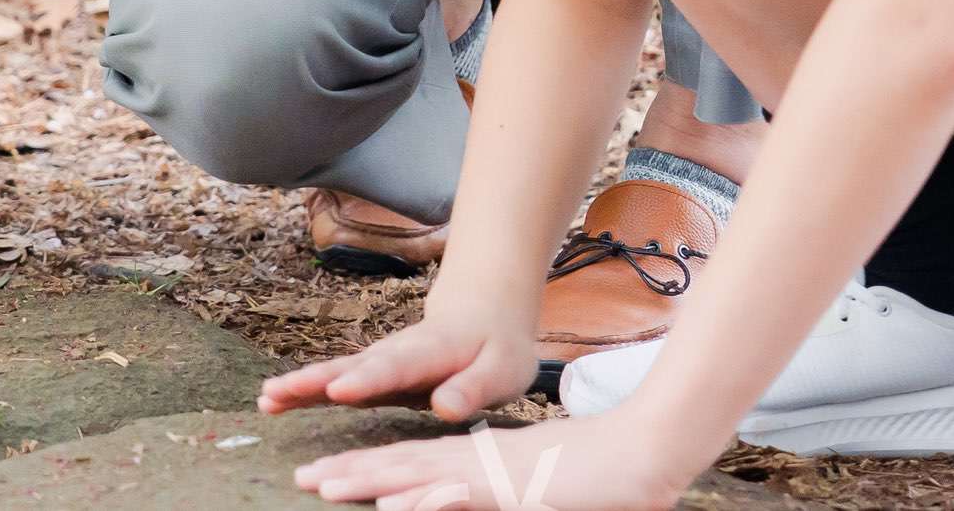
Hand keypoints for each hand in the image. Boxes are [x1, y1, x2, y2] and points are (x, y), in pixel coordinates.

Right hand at [258, 294, 539, 424]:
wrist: (483, 313)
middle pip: (353, 366)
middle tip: (279, 392)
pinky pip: (334, 382)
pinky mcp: (370, 373)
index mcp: (432, 350)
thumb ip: (472, 388)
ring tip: (266, 398)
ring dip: (301, 385)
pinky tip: (273, 402)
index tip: (339, 390)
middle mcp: (398, 352)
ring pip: (336, 371)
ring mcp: (380, 361)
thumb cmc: (496, 349)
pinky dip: (304, 391)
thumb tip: (444, 407)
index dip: (369, 378)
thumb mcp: (501, 370)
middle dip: (317, 380)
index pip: (397, 366)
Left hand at [292, 407, 706, 510]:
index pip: (419, 465)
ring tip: (322, 485)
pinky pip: (460, 494)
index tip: (331, 477)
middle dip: (352, 472)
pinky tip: (391, 505)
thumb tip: (488, 498)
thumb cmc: (606, 478)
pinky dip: (422, 498)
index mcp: (489, 463)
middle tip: (301, 477)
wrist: (651, 449)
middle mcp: (485, 461)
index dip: (374, 471)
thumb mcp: (544, 492)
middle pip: (406, 465)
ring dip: (370, 480)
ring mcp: (499, 472)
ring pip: (420, 474)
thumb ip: (510, 496)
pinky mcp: (516, 487)